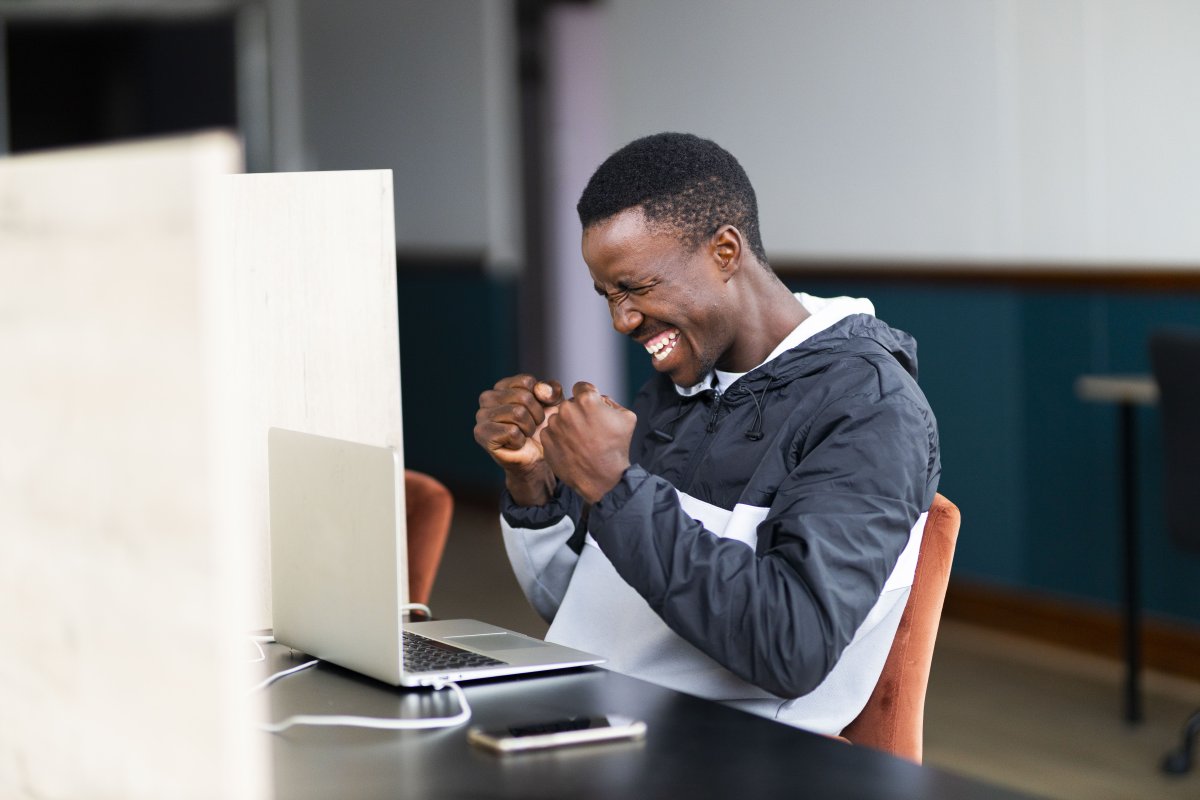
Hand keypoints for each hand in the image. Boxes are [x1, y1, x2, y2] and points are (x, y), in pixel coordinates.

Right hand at [474, 374, 563, 504]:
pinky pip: (511, 431)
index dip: (540, 399)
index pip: (527, 382)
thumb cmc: (541, 429)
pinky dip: (520, 440)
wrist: (535, 457)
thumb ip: (552, 390)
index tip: (537, 411)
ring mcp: (481, 415)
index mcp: (502, 386)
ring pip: (517, 413)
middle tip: (532, 427)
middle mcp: (487, 397)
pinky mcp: (481, 434)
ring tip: (524, 434)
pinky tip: (515, 444)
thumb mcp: (554, 404)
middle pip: (523, 397)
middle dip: (536, 415)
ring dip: (529, 428)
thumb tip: (540, 389)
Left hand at [541, 382, 636, 503]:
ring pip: (559, 418)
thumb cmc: (617, 447)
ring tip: (581, 442)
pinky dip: (559, 439)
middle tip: (589, 430)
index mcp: (587, 400)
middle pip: (569, 404)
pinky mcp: (546, 441)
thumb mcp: (626, 417)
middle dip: (577, 412)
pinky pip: (551, 433)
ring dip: (567, 426)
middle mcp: (567, 409)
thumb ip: (611, 401)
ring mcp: (555, 426)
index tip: (593, 409)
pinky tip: (572, 449)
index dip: (589, 397)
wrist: (604, 479)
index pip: (581, 387)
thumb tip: (598, 398)